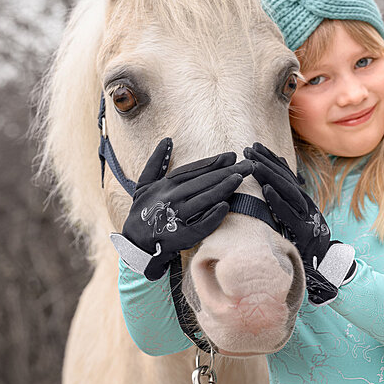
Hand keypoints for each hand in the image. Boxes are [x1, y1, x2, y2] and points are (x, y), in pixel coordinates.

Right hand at [111, 138, 252, 279]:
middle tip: (247, 165)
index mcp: (165, 186)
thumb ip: (156, 162)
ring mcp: (176, 218)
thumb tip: (166, 140)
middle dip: (226, 172)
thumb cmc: (143, 211)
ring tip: (239, 179)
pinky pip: (200, 225)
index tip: (232, 156)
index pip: (193, 171)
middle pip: (202, 182)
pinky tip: (226, 206)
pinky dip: (212, 216)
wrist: (135, 243)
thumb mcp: (144, 184)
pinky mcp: (181, 236)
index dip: (213, 162)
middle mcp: (171, 199)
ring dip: (222, 189)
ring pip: (203, 200)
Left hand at [244, 142, 355, 305]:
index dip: (271, 160)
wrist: (327, 270)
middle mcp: (308, 207)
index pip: (286, 176)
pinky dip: (278, 202)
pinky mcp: (305, 234)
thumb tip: (269, 184)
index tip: (255, 148)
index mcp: (304, 202)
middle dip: (267, 162)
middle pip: (286, 180)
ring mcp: (308, 219)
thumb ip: (286, 205)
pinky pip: (290, 216)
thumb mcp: (297, 222)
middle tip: (249, 149)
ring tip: (253, 165)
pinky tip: (265, 191)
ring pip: (288, 193)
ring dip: (270, 176)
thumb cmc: (307, 247)